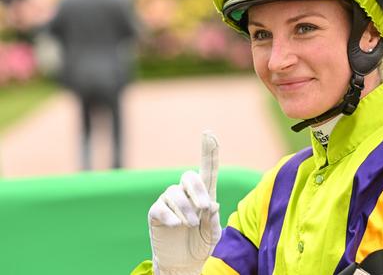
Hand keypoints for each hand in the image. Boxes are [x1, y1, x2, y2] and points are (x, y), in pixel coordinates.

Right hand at [148, 131, 221, 274]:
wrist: (184, 264)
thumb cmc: (202, 246)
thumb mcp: (213, 234)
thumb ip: (213, 219)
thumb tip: (212, 204)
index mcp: (204, 195)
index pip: (207, 170)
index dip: (209, 152)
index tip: (209, 133)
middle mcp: (186, 194)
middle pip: (189, 177)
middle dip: (197, 190)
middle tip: (204, 207)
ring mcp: (169, 203)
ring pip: (175, 194)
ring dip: (186, 209)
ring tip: (192, 225)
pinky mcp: (156, 215)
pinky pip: (160, 208)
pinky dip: (169, 215)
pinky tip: (176, 225)